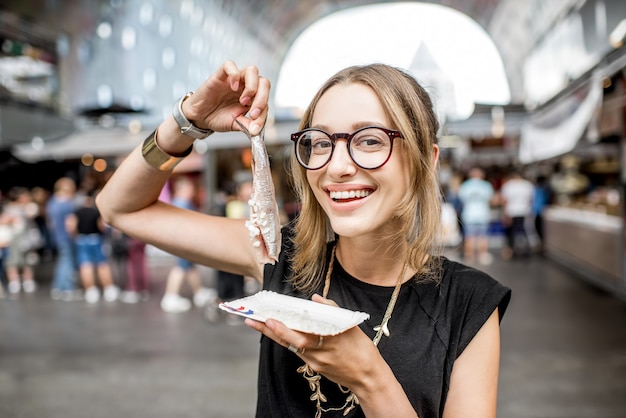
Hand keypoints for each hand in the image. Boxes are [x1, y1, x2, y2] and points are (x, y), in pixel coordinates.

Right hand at [180, 61, 269, 135]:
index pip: (266, 99)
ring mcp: (235, 80)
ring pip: (252, 70)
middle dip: (262, 98)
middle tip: (252, 112)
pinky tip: (233, 87)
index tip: (255, 124)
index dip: (263, 112)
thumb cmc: (218, 117)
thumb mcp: (235, 125)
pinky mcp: (220, 75)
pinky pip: (230, 65)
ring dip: (252, 86)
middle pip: (263, 82)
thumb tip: (257, 131)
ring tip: (243, 101)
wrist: (200, 117)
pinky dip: (234, 75)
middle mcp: (246, 86)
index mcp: (253, 98)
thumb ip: (247, 126)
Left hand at [244, 294, 384, 389]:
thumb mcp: (351, 325)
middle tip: (253, 319)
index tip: (270, 319)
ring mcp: (315, 362)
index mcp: (331, 338)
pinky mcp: (314, 367)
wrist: (367, 378)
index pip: (303, 333)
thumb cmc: (361, 349)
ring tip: (258, 323)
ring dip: (274, 335)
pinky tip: (277, 332)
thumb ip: (332, 310)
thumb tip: (316, 298)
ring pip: (291, 346)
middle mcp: (320, 352)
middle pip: (291, 341)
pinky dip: (287, 340)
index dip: (285, 328)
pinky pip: (297, 351)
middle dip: (270, 330)